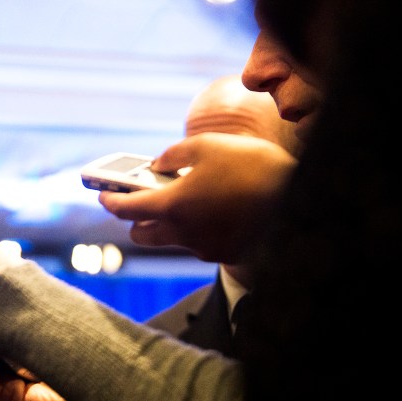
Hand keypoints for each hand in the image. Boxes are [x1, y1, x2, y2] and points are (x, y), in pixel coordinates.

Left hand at [100, 132, 296, 263]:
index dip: (110, 201)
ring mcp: (204, 247)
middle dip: (136, 219)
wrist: (298, 196)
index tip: (103, 196)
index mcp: (172, 205)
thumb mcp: (206, 145)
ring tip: (179, 201)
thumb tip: (159, 164)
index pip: (126, 210)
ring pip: (172, 240)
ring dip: (168, 224)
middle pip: (143, 235)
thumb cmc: (251, 166)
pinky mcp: (225, 254)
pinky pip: (200, 243)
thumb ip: (174, 155)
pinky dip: (198, 228)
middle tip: (140, 201)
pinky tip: (211, 210)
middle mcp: (184, 232)